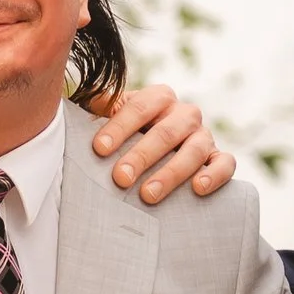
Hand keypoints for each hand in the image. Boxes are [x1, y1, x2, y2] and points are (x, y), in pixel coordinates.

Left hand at [88, 79, 236, 203]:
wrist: (158, 154)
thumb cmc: (127, 137)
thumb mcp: (109, 118)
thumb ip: (95, 109)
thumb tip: (68, 103)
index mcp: (159, 98)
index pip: (139, 107)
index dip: (119, 127)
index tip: (98, 150)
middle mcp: (184, 113)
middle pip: (166, 132)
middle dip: (141, 156)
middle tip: (120, 179)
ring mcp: (204, 135)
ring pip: (194, 149)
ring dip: (171, 173)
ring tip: (148, 195)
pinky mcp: (219, 158)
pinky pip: (225, 163)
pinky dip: (215, 174)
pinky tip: (199, 188)